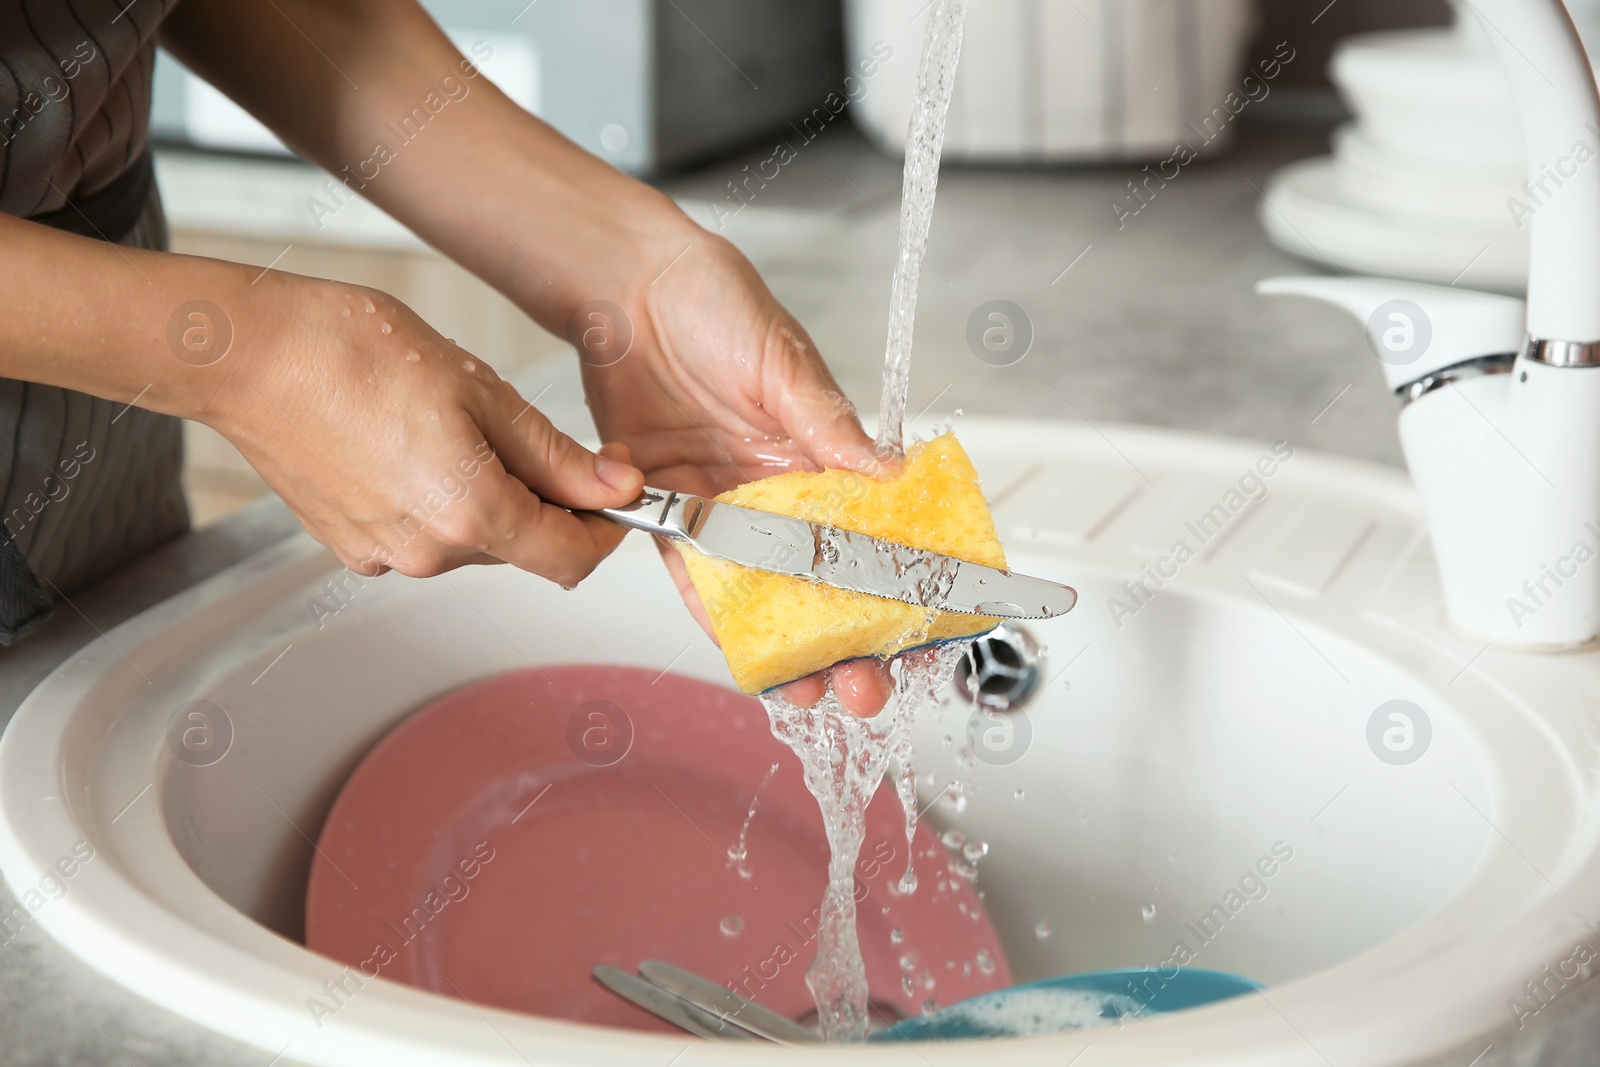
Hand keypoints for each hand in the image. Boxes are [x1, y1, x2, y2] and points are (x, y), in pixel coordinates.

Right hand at [207, 274, 643, 581]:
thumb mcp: (482, 390)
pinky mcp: (350, 546)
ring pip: (473, 539)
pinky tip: (410, 443)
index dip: (605, 528)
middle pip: (523, 547)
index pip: (572, 559)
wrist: (248, 355)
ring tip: (449, 423)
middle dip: (542, 500)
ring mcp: (384, 555)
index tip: (612, 491)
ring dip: (487, 496)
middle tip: (521, 428)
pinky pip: (423, 533)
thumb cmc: (352, 352)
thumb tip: (616, 488)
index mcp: (470, 513)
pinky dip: (438, 499)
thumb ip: (557, 455)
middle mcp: (427, 552)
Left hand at [575, 226, 896, 716]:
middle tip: (863, 687)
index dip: (901, 587)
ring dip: (785, 645)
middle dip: (847, 640)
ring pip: (763, 593)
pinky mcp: (668, 507)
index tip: (921, 633)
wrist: (632, 285)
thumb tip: (889, 475)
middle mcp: (778, 489)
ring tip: (804, 692)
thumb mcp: (785, 361)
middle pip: (822, 580)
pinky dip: (714, 615)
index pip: (875, 532)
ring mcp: (725, 504)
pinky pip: (692, 574)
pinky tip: (741, 657)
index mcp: (823, 454)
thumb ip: (829, 423)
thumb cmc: (716, 302)